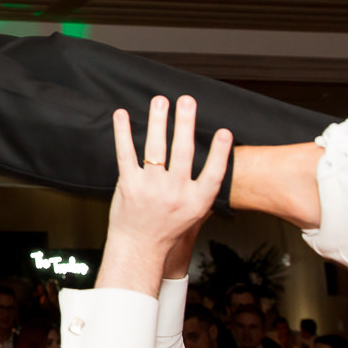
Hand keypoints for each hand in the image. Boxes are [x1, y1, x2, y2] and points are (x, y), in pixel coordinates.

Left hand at [101, 95, 230, 295]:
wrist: (140, 246)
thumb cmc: (168, 227)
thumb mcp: (196, 213)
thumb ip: (204, 188)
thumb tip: (219, 158)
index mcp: (196, 201)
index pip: (213, 173)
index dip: (220, 152)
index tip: (224, 132)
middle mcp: (175, 194)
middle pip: (183, 153)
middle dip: (185, 123)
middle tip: (187, 100)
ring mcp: (150, 188)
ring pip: (156, 148)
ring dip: (158, 121)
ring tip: (160, 100)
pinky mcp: (128, 185)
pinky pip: (126, 154)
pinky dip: (123, 133)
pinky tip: (122, 115)